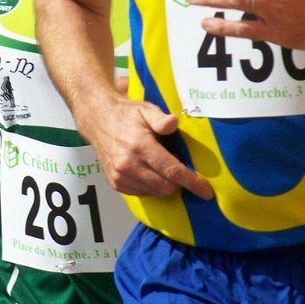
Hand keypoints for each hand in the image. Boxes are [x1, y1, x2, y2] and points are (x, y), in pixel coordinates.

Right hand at [81, 95, 213, 199]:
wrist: (97, 120)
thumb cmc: (126, 114)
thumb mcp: (146, 110)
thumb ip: (161, 119)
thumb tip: (174, 123)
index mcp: (139, 146)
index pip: (172, 170)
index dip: (192, 182)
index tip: (206, 192)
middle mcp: (128, 164)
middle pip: (165, 186)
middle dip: (178, 182)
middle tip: (179, 167)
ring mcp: (120, 176)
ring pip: (155, 192)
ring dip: (164, 184)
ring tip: (161, 167)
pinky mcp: (115, 183)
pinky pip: (142, 193)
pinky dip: (151, 186)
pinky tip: (149, 171)